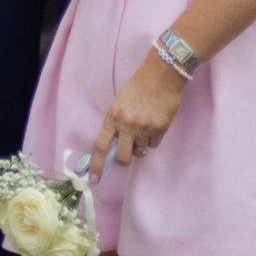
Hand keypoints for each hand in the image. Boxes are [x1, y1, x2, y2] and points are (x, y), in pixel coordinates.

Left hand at [90, 52, 185, 175]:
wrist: (161, 76)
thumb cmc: (137, 88)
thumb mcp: (119, 104)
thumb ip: (116, 124)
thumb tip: (114, 146)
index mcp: (111, 117)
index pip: (99, 146)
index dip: (95, 164)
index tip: (94, 179)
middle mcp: (126, 125)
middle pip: (122, 157)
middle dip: (124, 160)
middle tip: (127, 152)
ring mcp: (144, 128)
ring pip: (140, 151)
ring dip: (141, 145)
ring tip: (144, 126)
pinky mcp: (160, 129)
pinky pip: (154, 145)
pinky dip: (153, 139)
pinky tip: (154, 123)